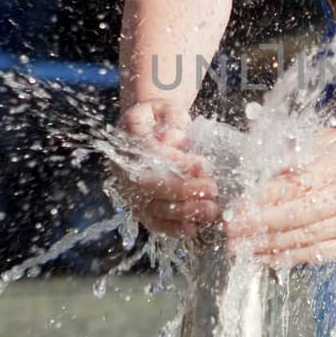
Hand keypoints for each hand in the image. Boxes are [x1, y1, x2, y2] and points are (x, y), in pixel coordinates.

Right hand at [113, 101, 219, 237]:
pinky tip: (192, 228)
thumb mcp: (166, 108)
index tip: (201, 164)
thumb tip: (174, 138)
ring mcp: (129, 190)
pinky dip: (172, 228)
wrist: (149, 128)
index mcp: (129, 138)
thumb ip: (171, 118)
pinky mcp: (140, 206)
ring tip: (210, 209)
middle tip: (211, 189)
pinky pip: (153, 222)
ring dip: (182, 212)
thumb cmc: (161, 118)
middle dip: (182, 190)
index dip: (174, 162)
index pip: (149, 153)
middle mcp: (123, 167)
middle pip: (148, 185)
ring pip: (151, 207)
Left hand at [223, 128, 335, 265]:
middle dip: (256, 227)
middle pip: (294, 219)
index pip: (292, 191)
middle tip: (230, 231)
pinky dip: (288, 258)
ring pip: (303, 241)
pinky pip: (316, 255)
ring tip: (240, 248)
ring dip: (267, 246)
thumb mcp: (328, 141)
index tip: (236, 208)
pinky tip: (265, 257)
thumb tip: (260, 175)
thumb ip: (296, 157)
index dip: (260, 202)